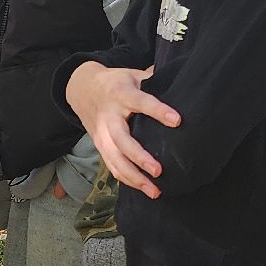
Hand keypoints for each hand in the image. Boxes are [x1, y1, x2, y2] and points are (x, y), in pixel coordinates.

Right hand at [64, 62, 180, 198]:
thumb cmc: (115, 82)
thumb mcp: (132, 74)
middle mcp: (109, 116)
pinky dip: (127, 179)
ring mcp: (102, 133)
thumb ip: (154, 79)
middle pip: (122, 140)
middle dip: (139, 157)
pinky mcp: (100, 146)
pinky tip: (144, 189)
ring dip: (134, 177)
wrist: (82, 89)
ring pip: (115, 159)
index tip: (177, 121)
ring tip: (156, 191)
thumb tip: (184, 83)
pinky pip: (112, 166)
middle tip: (159, 171)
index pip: (141, 102)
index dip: (158, 111)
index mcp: (120, 94)